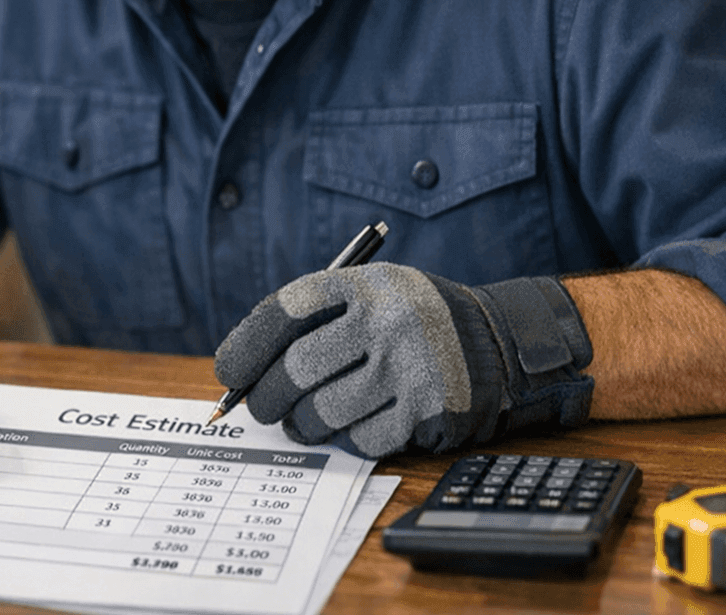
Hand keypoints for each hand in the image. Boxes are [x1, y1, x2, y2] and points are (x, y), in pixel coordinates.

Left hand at [214, 263, 594, 457]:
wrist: (496, 343)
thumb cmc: (410, 323)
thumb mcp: (372, 295)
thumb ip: (316, 323)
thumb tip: (244, 375)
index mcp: (366, 284)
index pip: (286, 310)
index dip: (246, 345)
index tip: (229, 373)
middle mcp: (388, 319)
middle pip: (297, 368)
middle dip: (266, 397)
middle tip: (261, 408)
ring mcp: (411, 366)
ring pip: (323, 412)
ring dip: (301, 425)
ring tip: (301, 421)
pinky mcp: (428, 410)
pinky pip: (361, 440)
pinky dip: (344, 440)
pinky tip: (348, 427)